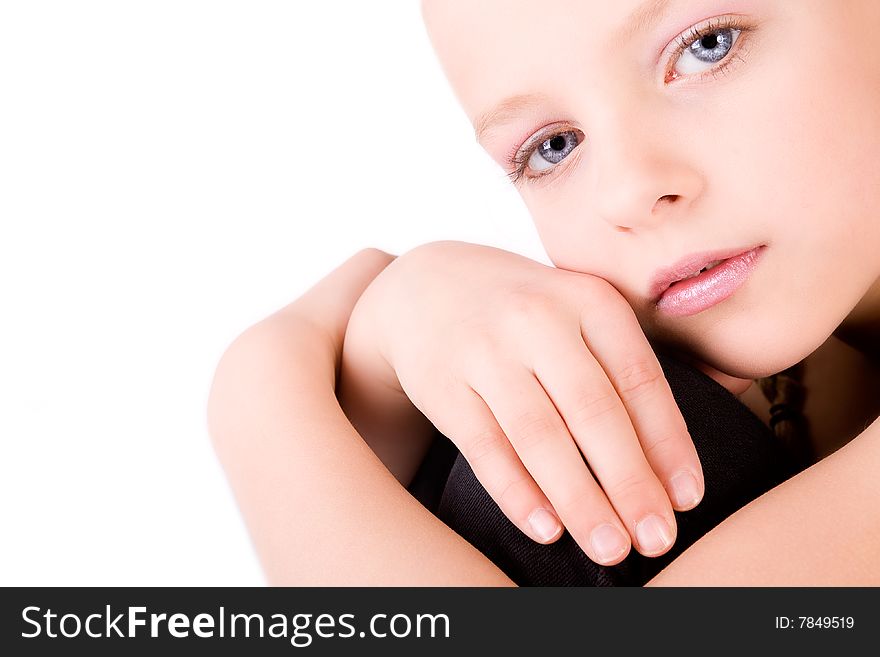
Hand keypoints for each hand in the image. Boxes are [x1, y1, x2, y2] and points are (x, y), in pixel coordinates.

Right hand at [340, 240, 703, 565]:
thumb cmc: (524, 311)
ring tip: (610, 549)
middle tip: (657, 539)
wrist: (427, 286)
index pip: (640, 379)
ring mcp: (485, 351)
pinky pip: (485, 446)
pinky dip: (517, 491)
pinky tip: (546, 529)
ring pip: (540, 436)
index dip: (668, 443)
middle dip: (630, 482)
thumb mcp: (577, 310)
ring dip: (579, 499)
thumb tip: (693, 442)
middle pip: (593, 411)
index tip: (688, 498)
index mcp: (587, 300)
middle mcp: (537, 319)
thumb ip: (627, 359)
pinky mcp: (444, 384)